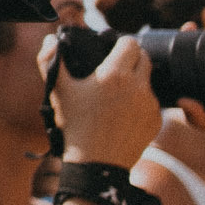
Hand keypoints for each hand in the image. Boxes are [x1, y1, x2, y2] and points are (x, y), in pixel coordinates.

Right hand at [44, 32, 163, 169]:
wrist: (96, 164)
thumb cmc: (75, 126)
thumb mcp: (57, 91)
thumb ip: (48, 60)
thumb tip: (49, 40)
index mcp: (115, 74)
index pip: (129, 43)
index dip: (119, 43)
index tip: (110, 51)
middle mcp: (138, 86)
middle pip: (143, 58)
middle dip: (130, 59)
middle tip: (114, 69)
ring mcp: (150, 104)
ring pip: (148, 80)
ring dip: (136, 81)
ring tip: (116, 95)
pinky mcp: (156, 120)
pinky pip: (151, 102)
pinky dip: (140, 102)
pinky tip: (123, 113)